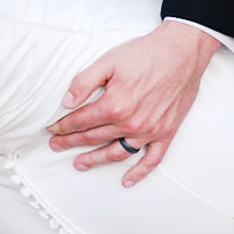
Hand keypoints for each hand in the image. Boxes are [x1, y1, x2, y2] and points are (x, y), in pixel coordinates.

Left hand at [47, 20, 216, 187]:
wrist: (182, 51)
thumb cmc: (146, 53)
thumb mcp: (108, 61)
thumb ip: (84, 82)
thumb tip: (66, 102)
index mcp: (114, 105)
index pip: (81, 121)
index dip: (63, 126)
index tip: (52, 130)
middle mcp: (130, 123)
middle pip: (93, 138)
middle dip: (71, 142)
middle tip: (56, 145)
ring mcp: (149, 131)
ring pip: (116, 153)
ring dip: (96, 160)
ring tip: (80, 163)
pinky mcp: (166, 132)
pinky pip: (151, 159)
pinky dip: (138, 172)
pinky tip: (126, 181)